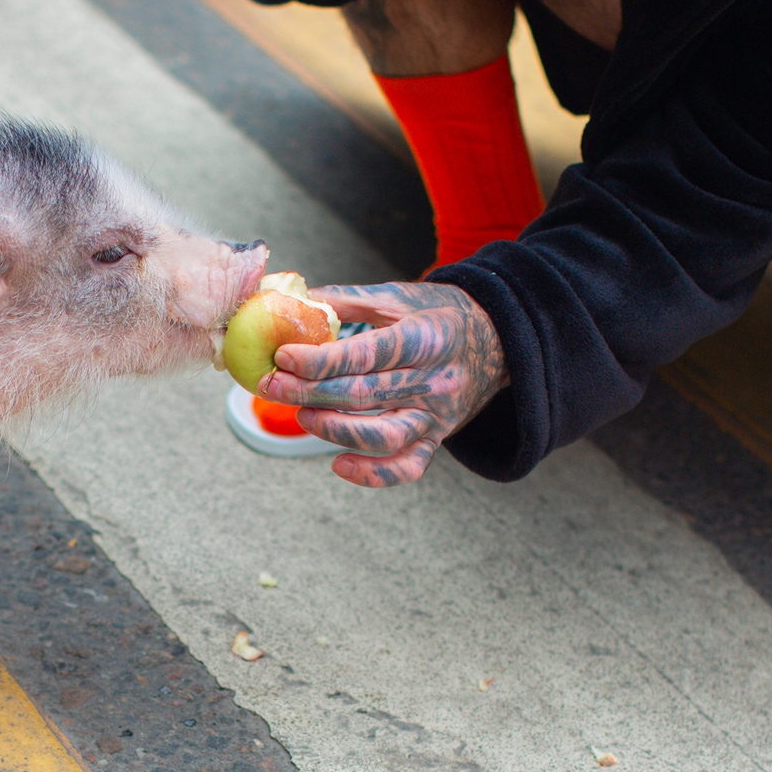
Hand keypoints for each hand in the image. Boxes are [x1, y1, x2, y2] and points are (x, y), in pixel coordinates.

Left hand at [254, 281, 508, 486]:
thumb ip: (349, 301)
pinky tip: (338, 464)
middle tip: (271, 386)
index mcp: (426, 337)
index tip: (282, 356)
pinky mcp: (439, 439)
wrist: (500, 341)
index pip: (368, 353)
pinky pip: (407, 467)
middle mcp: (435, 380)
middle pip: (365, 395)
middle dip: (309, 393)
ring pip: (384, 437)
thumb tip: (294, 301)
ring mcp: (438, 414)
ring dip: (335, 430)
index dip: (321, 359)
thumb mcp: (401, 296)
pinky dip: (372, 474)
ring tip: (302, 416)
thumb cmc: (441, 315)